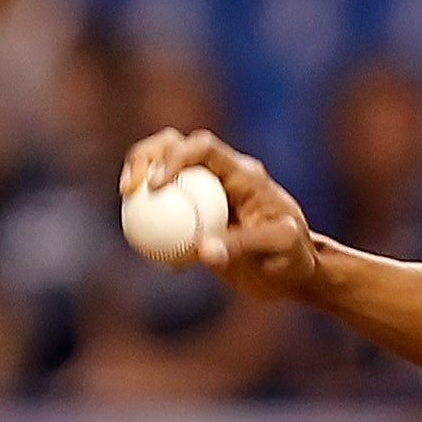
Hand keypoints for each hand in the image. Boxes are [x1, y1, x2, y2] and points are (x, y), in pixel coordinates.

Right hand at [119, 130, 320, 301]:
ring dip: (139, 181)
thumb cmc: (294, 258)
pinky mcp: (196, 218)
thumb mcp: (280, 249)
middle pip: (173, 147)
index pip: (203, 148)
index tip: (156, 185)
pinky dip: (149, 221)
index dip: (175, 157)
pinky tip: (142, 245)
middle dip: (145, 156)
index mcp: (242, 174)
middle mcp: (221, 177)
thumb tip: (202, 250)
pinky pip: (165, 213)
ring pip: (163, 174)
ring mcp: (205, 195)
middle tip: (129, 188)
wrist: (295, 275)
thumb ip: (246, 245)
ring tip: (126, 204)